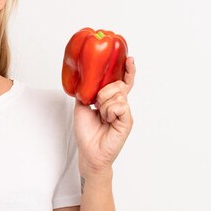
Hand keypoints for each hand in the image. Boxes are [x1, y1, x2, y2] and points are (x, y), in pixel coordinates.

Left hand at [73, 57, 134, 178]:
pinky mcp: (127, 121)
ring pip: (117, 94)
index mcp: (111, 101)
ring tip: (101, 116)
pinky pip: (120, 106)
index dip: (126, 70)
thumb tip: (85, 79)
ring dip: (103, 104)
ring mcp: (125, 113)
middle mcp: (120, 105)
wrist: (89, 152)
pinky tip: (107, 120)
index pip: (123, 82)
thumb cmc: (86, 132)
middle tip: (96, 104)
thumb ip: (87, 92)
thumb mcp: (82, 106)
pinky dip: (109, 111)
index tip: (128, 58)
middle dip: (104, 91)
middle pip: (117, 85)